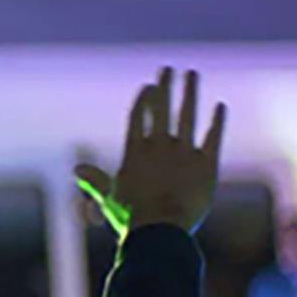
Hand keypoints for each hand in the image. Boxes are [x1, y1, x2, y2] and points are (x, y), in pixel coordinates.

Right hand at [76, 67, 224, 237]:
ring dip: (190, 93)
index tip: (149, 86)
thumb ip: (95, 181)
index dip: (144, 100)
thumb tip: (76, 170)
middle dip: (165, 86)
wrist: (161, 228)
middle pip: (162, 108)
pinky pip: (213, 137)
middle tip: (169, 68)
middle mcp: (160, 146)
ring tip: (192, 74)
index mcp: (135, 152)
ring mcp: (184, 153)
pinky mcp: (206, 165)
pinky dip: (217, 122)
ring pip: (188, 115)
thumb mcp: (109, 198)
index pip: (138, 117)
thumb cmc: (132, 218)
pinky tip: (220, 106)